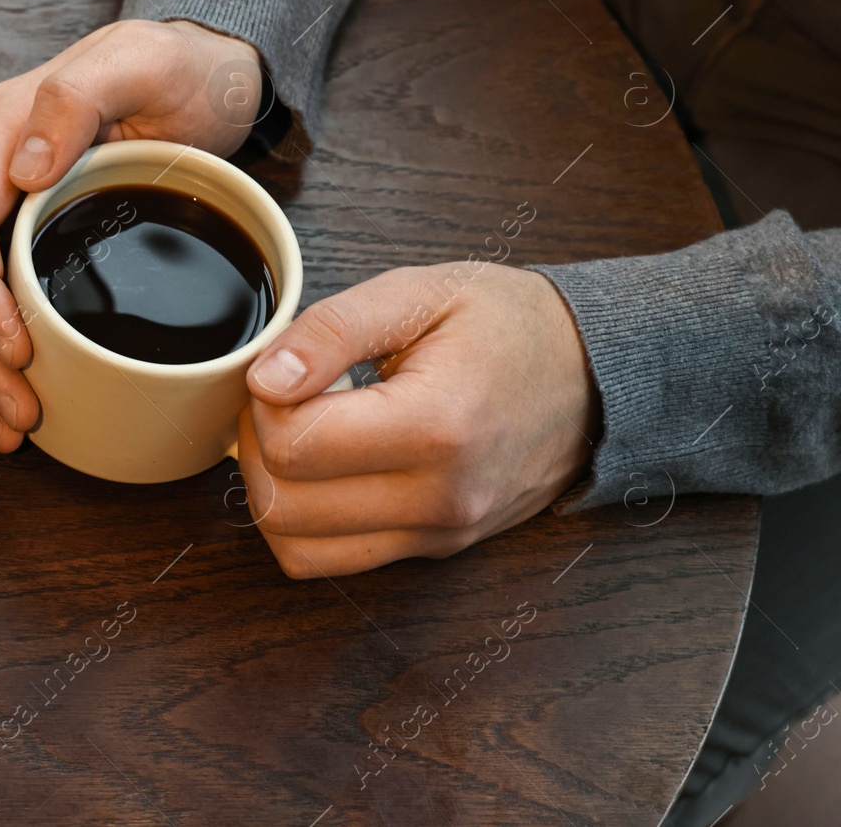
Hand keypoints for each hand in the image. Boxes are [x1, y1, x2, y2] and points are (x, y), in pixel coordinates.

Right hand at [0, 19, 263, 449]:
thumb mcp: (139, 63)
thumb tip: (23, 169)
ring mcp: (3, 203)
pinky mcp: (24, 233)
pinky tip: (5, 398)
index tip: (17, 348)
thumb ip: (76, 99)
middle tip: (19, 411)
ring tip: (12, 425)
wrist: (202, 73)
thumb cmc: (176, 67)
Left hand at [237, 263, 596, 578]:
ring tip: (302, 434)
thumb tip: (265, 379)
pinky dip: (304, 523)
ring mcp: (439, 534)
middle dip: (258, 447)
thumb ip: (333, 330)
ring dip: (273, 492)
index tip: (285, 370)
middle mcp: (441, 498)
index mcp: (437, 426)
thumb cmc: (511, 326)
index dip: (263, 402)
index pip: (293, 446)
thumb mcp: (420, 292)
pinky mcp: (434, 549)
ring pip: (297, 548)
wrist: (594, 374)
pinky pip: (331, 561)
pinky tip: (323, 469)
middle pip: (284, 507)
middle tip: (282, 400)